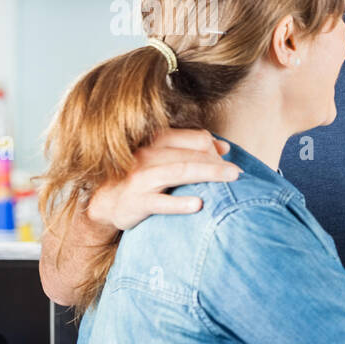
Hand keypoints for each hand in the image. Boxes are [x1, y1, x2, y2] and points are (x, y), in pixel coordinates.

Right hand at [85, 128, 242, 231]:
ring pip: (179, 171)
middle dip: (217, 163)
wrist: (106, 202)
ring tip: (231, 177)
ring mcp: (140, 178)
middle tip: (238, 173)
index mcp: (156, 141)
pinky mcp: (136, 201)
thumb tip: (224, 147)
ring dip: (208, 173)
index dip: (213, 148)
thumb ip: (192, 150)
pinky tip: (198, 204)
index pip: (194, 138)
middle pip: (190, 154)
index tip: (228, 160)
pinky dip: (179, 203)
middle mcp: (147, 155)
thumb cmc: (141, 177)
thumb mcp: (163, 159)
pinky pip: (160, 202)